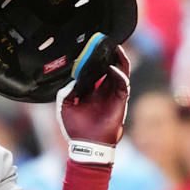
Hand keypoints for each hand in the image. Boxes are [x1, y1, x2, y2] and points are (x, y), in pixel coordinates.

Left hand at [56, 41, 129, 164]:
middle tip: (105, 44)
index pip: (94, 72)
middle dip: (109, 56)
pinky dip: (119, 75)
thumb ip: (68, 90)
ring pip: (120, 72)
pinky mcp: (121, 100)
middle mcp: (103, 91)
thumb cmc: (76, 128)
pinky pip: (123, 84)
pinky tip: (112, 68)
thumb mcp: (66, 106)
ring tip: (115, 48)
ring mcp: (113, 95)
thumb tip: (74, 78)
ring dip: (118, 60)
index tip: (91, 50)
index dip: (93, 62)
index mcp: (91, 92)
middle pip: (109, 68)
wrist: (87, 145)